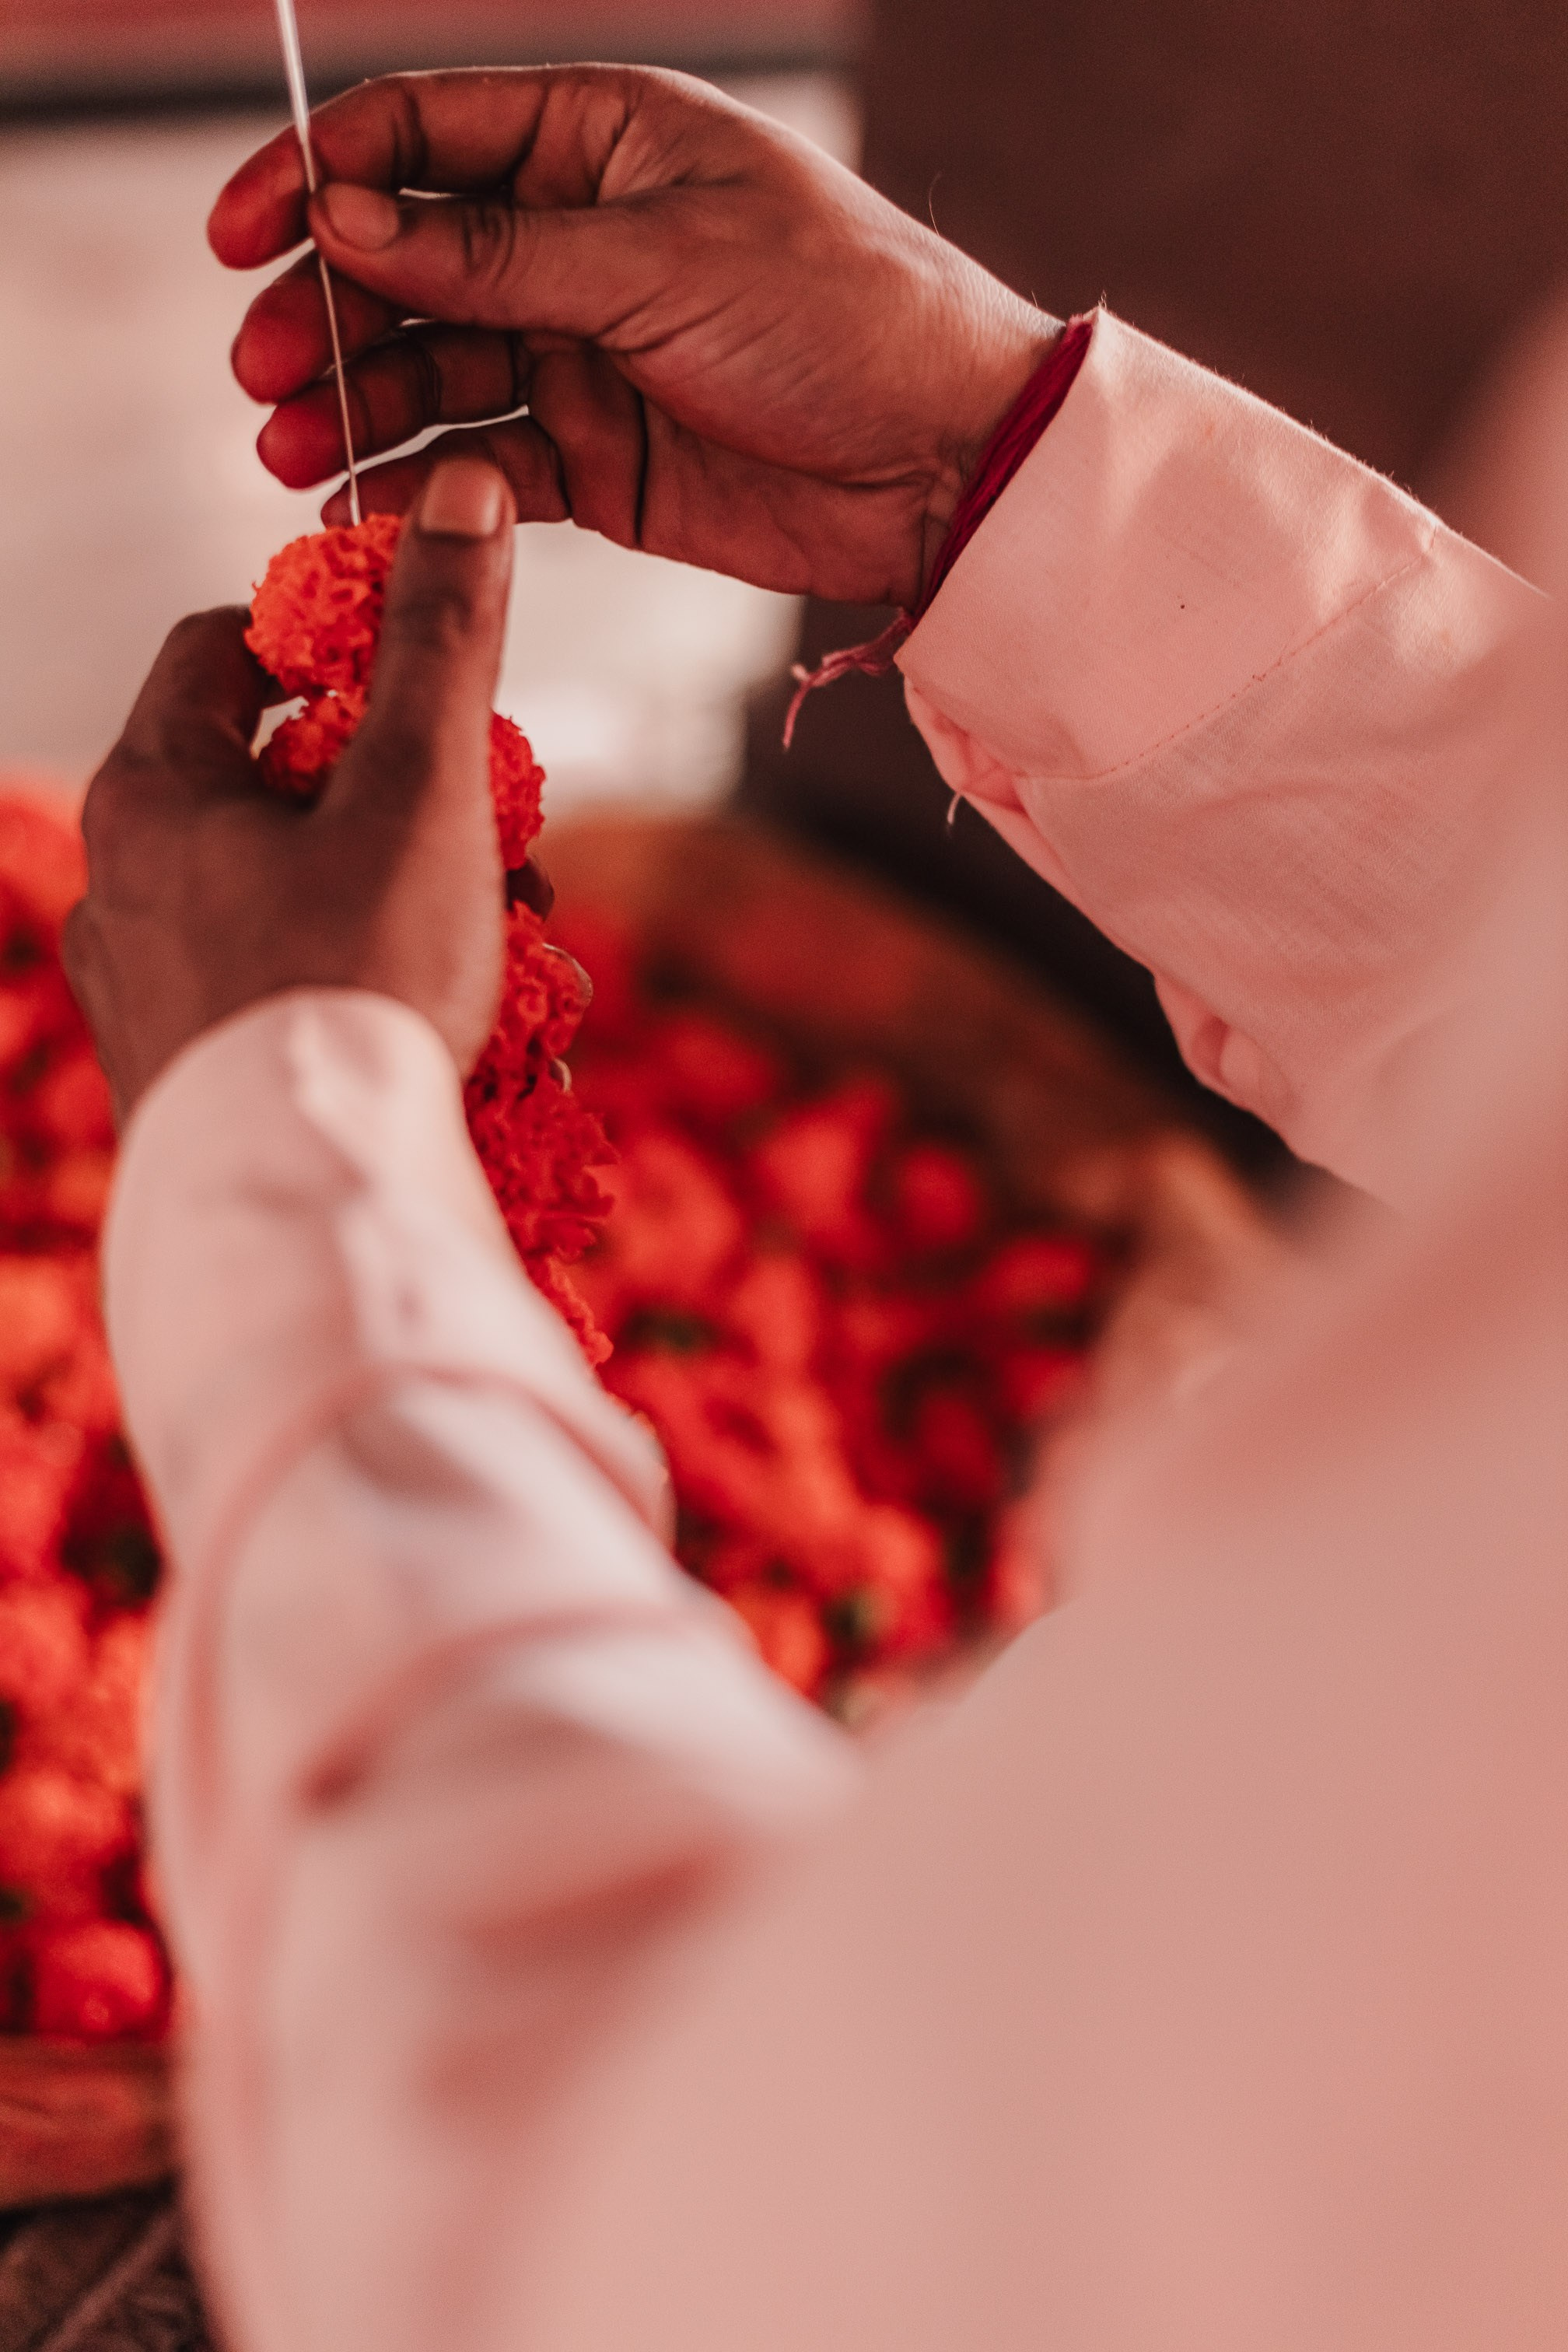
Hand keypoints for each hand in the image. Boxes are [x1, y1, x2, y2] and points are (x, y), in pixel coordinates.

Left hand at [65, 460, 515, 1123]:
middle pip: (272, 785)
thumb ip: (441, 639)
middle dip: (403, 801)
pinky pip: (276, 993)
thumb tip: (460, 485)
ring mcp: (138, 990)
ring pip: (285, 896)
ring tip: (502, 955)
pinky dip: (361, 987)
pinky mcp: (174, 1077)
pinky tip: (446, 1032)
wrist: (304, 1205)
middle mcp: (119, 883)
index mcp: (153, 792)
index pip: (221, 651)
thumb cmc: (356, 986)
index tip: (419, 678)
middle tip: (500, 846)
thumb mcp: (422, 792)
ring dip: (400, 902)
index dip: (329, 642)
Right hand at [211, 67, 1058, 609]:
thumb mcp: (661, 263)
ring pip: (435, 372)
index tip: (244, 235)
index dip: (320, 173)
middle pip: (410, 264)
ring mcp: (584, 355)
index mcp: (602, 142)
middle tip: (264, 369)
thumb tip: (349, 218)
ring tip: (290, 451)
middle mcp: (580, 241)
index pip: (423, 134)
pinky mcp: (598, 462)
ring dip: (358, 407)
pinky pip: (485, 466)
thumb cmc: (840, 315)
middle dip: (328, 311)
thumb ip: (498, 252)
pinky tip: (365, 506)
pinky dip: (426, 485)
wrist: (945, 463)